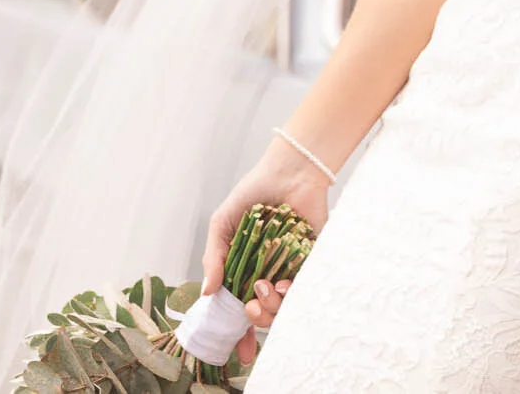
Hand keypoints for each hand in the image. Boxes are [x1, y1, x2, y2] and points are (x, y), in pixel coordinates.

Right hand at [200, 137, 330, 363]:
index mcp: (245, 267)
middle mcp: (268, 271)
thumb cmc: (253, 192)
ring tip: (267, 289)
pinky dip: (293, 293)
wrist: (290, 169)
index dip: (239, 331)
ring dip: (273, 306)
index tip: (238, 349)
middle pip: (263, 312)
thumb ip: (214, 257)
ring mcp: (290, 267)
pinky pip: (305, 287)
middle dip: (257, 320)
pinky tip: (285, 284)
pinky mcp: (312, 260)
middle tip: (251, 310)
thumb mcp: (223, 223)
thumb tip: (207, 293)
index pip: (241, 306)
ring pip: (283, 305)